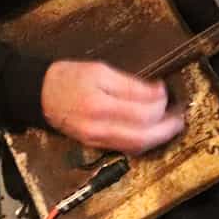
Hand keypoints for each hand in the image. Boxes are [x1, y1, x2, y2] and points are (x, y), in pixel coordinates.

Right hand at [40, 60, 184, 154]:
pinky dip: (142, 141)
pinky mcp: (95, 145)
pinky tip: (150, 133)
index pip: (142, 111)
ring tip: (170, 126)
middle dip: (166, 127)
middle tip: (179, 118)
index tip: (166, 92)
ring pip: (136, 145)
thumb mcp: (99, 71)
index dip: (160, 103)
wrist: (40, 95)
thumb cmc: (67, 78)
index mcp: (99, 105)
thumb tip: (157, 93)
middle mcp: (98, 127)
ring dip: (157, 137)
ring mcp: (96, 140)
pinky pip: (125, 148)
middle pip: (143, 135)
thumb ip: (129, 84)